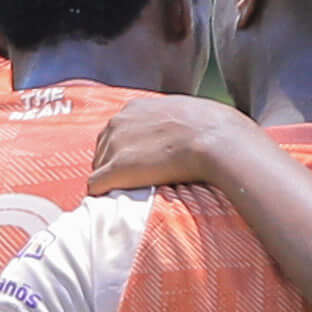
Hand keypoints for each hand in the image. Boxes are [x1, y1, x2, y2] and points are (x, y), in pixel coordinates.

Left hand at [81, 93, 265, 198]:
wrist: (216, 141)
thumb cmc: (215, 128)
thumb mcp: (187, 112)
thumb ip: (173, 120)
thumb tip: (185, 132)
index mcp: (135, 108)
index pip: (117, 131)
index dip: (128, 150)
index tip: (141, 164)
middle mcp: (118, 122)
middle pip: (103, 149)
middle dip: (115, 166)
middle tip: (136, 182)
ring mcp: (115, 145)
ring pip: (99, 168)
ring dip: (112, 182)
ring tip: (129, 194)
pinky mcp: (116, 169)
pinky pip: (95, 186)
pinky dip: (103, 195)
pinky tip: (115, 203)